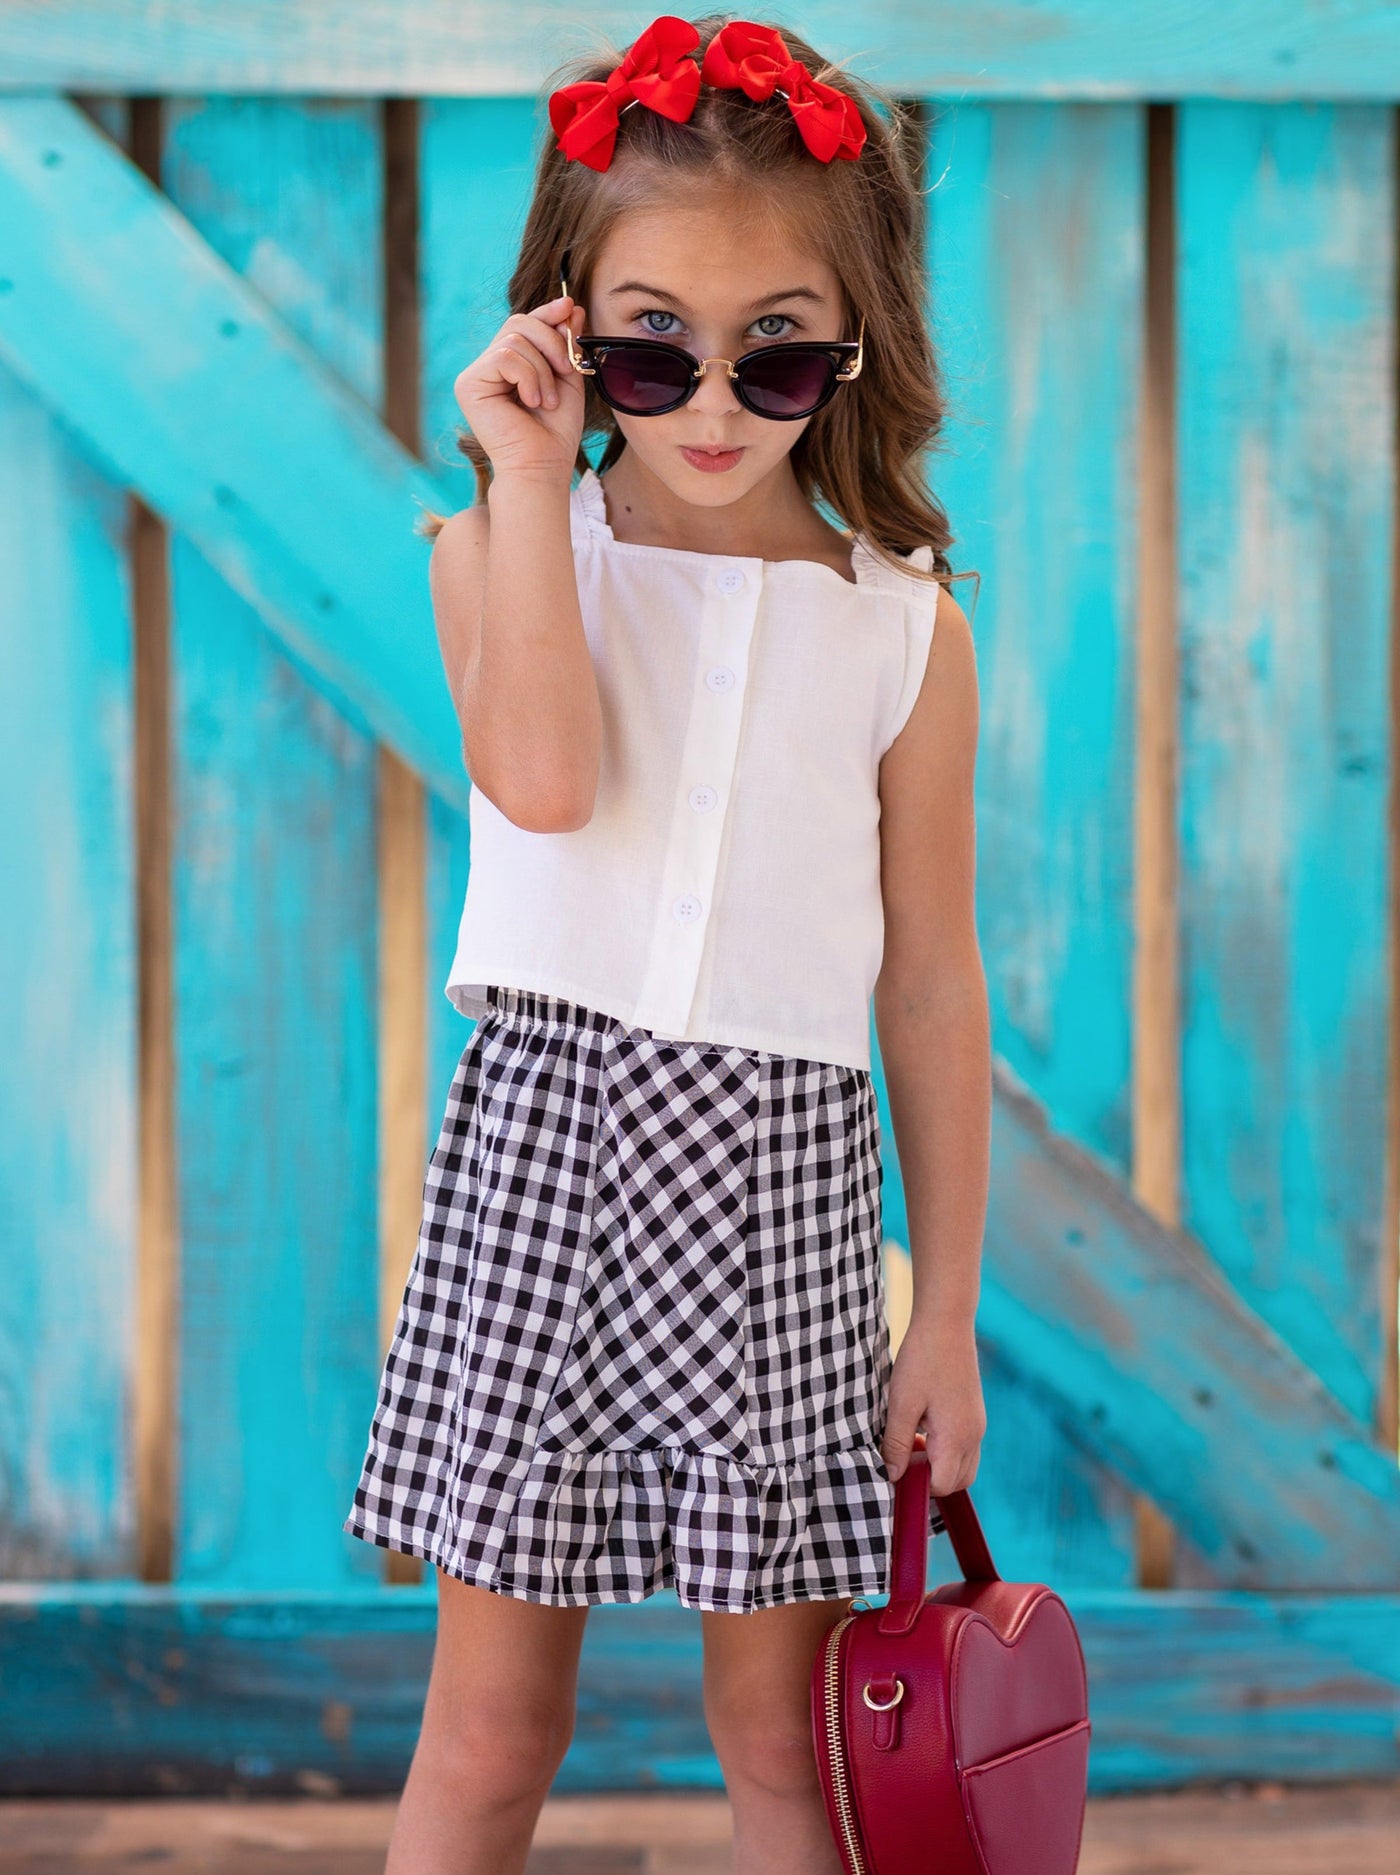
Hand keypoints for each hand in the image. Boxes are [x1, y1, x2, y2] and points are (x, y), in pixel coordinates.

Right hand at [453, 293, 587, 482]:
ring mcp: (474, 375)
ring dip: (542, 370)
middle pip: (518, 323)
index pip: (524, 325)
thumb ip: (566, 344)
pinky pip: (505, 356)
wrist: (542, 467)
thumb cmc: (555, 432)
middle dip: (551, 341)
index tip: (570, 306)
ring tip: (547, 401)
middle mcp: (487, 367)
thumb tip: (570, 305)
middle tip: (566, 369)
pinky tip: (531, 402)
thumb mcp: (567, 379)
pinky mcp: (468, 385)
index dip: (546, 313)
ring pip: (514, 339)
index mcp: (509, 366)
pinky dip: (528, 377)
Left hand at [882, 1314, 985, 1491]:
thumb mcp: (901, 1404)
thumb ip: (897, 1444)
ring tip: (911, 1442)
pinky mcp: (975, 1414)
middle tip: (901, 1458)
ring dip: (938, 1467)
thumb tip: (892, 1477)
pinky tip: (923, 1428)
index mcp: (956, 1438)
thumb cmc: (922, 1361)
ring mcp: (977, 1425)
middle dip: (929, 1481)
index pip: (940, 1485)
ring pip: (963, 1467)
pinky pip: (965, 1448)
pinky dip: (946, 1451)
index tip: (893, 1470)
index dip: (915, 1485)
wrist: (947, 1323)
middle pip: (956, 1482)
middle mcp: (974, 1436)